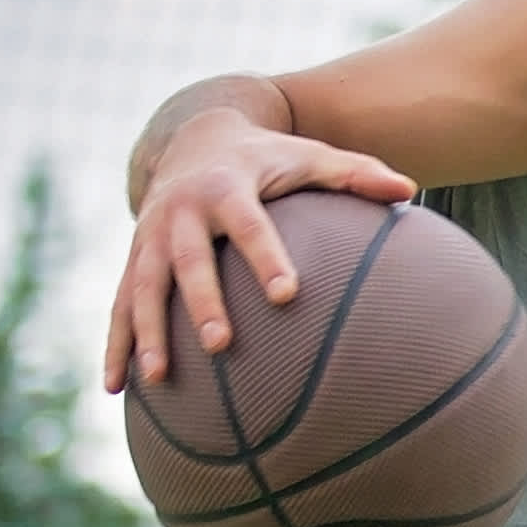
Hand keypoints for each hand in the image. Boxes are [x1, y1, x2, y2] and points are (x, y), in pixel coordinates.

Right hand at [106, 95, 419, 391]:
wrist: (195, 138)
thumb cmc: (268, 158)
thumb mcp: (309, 155)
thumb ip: (357, 173)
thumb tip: (411, 190)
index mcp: (227, 187)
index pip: (249, 225)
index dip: (266, 257)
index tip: (287, 294)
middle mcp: (180, 212)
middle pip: (188, 260)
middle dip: (200, 302)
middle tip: (220, 345)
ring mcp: (149, 237)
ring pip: (141, 287)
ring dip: (146, 332)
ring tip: (157, 379)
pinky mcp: (134, 258)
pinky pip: (119, 304)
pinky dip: (115, 344)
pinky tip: (116, 388)